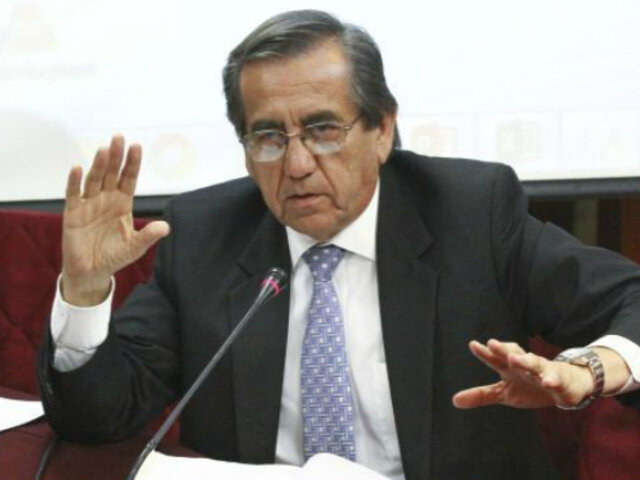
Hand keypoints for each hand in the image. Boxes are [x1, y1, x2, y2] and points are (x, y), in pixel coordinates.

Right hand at [61, 135, 169, 305]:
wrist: (92, 272)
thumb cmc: (115, 256)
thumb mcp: (135, 247)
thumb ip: (148, 236)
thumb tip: (165, 227)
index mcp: (123, 203)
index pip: (129, 178)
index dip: (132, 163)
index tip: (136, 146)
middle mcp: (106, 199)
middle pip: (112, 173)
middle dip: (116, 156)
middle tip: (119, 138)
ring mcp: (89, 204)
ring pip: (94, 179)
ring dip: (99, 165)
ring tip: (104, 150)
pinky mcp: (73, 213)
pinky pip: (74, 194)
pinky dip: (74, 181)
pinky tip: (77, 168)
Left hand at [452, 339, 593, 408]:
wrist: (563, 386)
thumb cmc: (529, 386)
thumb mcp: (503, 393)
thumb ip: (481, 395)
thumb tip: (454, 400)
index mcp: (508, 368)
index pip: (495, 359)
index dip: (485, 352)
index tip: (473, 345)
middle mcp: (523, 365)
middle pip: (513, 354)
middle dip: (503, 349)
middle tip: (492, 343)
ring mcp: (541, 371)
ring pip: (533, 363)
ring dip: (524, 360)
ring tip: (514, 359)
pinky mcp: (558, 380)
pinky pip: (554, 379)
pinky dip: (551, 379)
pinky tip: (547, 382)